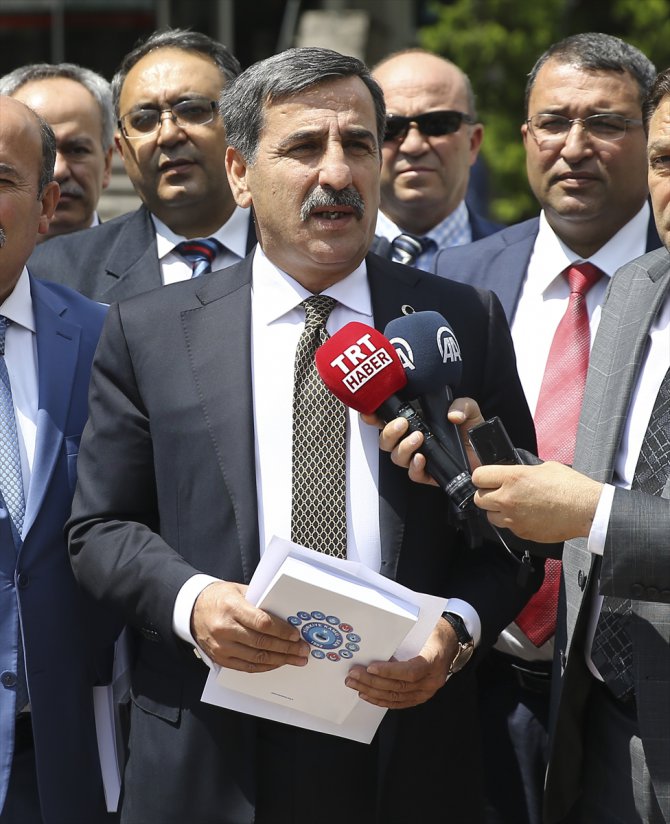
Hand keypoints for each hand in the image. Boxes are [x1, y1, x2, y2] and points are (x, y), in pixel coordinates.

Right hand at [191, 581, 309, 671]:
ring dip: (280, 660)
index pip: (262, 622)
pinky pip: (247, 667)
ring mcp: (221, 646)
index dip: (282, 631)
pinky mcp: (220, 658)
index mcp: (231, 608)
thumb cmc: (219, 597)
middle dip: (286, 648)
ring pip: (256, 658)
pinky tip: (277, 663)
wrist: (192, 609)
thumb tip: (285, 612)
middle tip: (302, 649)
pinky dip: (265, 666)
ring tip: (295, 659)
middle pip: (262, 642)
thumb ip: (260, 600)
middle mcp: (225, 629)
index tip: (296, 634)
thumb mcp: (239, 590)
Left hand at [344, 619, 456, 708]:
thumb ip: (404, 638)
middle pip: (399, 686)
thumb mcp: (423, 630)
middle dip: (372, 681)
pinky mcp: (419, 696)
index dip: (389, 671)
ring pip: (396, 697)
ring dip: (372, 691)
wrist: (449, 642)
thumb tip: (377, 643)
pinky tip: (367, 695)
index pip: (410, 671)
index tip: (371, 667)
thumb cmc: (434, 633)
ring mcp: (426, 692)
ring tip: (355, 684)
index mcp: (434, 662)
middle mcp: (431, 681)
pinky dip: (381, 699)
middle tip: (353, 675)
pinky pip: (398, 702)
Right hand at [362, 397, 485, 486]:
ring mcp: (419, 459)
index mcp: (416, 424)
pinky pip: (413, 474)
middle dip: (389, 432)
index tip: (370, 414)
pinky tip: (422, 458)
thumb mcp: (470, 411)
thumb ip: (462, 405)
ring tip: (419, 438)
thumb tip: (451, 414)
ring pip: (396, 457)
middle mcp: (413, 442)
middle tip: (403, 424)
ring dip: (404, 447)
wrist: (489, 457)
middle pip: (386, 441)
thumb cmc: (474, 433)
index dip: (374, 417)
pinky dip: (415, 466)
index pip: (387, 421)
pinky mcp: (429, 475)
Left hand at [473, 461, 602, 542]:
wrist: (586, 510)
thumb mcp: (544, 467)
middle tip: (498, 492)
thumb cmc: (570, 487)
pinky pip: (507, 527)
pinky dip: (512, 522)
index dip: (482, 477)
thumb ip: (523, 470)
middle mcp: (508, 498)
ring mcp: (513, 518)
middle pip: (479, 498)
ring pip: (490, 516)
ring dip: (497, 510)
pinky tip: (526, 516)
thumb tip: (515, 473)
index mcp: (512, 477)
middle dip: (487, 494)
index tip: (487, 478)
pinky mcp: (521, 532)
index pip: (478, 476)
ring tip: (513, 505)